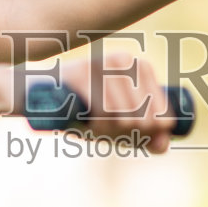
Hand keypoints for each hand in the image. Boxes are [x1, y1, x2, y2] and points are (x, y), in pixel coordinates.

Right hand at [57, 47, 176, 155]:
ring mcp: (101, 64)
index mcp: (140, 67)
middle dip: (131, 133)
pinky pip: (102, 108)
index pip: (161, 108)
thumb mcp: (118, 124)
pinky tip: (93, 128)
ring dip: (113, 132)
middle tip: (113, 135)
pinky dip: (100, 126)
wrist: (42, 93)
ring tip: (99, 131)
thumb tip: (164, 145)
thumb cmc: (86, 109)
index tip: (141, 135)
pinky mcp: (81, 73)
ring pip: (123, 114)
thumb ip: (145, 136)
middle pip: (143, 114)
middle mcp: (124, 61)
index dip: (155, 128)